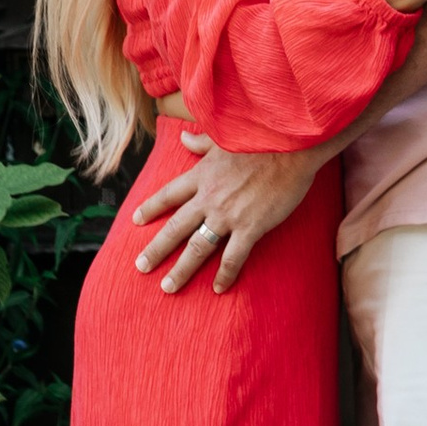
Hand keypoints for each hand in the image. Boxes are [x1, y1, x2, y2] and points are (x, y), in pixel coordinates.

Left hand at [129, 135, 321, 293]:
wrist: (290, 147)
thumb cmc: (260, 139)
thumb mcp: (224, 138)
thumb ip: (201, 142)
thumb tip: (183, 137)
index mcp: (201, 175)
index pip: (169, 194)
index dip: (151, 207)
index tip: (136, 220)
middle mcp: (208, 197)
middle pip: (175, 227)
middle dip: (156, 249)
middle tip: (141, 267)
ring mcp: (227, 215)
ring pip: (197, 247)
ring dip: (181, 269)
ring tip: (168, 286)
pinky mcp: (250, 227)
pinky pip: (233, 257)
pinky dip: (225, 275)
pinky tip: (218, 289)